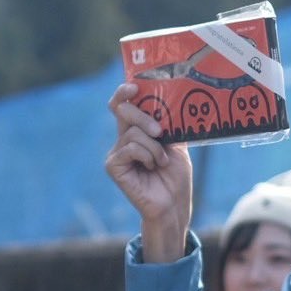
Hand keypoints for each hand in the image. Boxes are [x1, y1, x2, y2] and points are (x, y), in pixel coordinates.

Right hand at [105, 83, 194, 262]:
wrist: (173, 204)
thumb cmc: (175, 176)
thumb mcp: (177, 143)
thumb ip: (169, 123)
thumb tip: (171, 99)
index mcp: (136, 131)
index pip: (123, 105)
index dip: (124, 92)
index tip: (134, 86)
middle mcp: (123, 139)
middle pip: (124, 111)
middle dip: (143, 116)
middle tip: (160, 131)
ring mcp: (116, 153)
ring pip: (133, 133)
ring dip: (154, 147)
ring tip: (161, 162)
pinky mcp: (113, 166)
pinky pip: (130, 148)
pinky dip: (147, 155)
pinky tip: (152, 167)